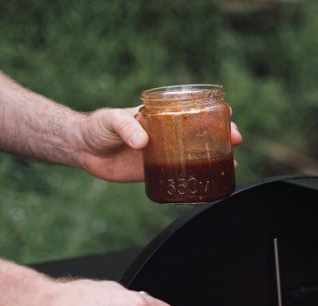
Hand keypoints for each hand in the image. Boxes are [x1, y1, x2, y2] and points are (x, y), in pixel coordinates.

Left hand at [73, 107, 242, 181]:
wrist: (82, 149)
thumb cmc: (97, 126)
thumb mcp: (111, 121)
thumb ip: (126, 127)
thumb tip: (143, 141)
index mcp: (161, 116)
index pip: (192, 110)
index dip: (213, 111)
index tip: (229, 114)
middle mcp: (167, 133)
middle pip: (201, 133)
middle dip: (222, 135)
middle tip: (236, 141)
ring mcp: (163, 152)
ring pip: (196, 154)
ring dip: (215, 158)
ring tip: (232, 165)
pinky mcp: (156, 171)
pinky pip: (180, 174)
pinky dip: (196, 178)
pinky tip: (208, 184)